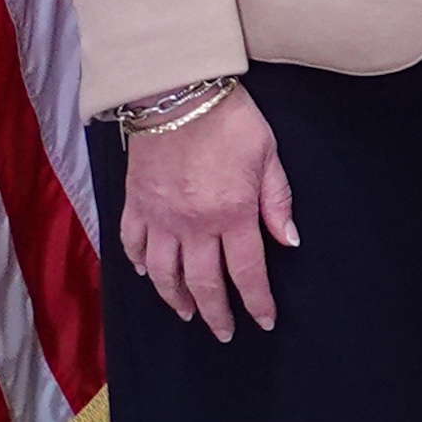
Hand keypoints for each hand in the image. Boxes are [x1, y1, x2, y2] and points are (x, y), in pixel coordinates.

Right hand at [121, 83, 296, 343]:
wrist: (177, 89)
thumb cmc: (230, 118)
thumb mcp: (268, 154)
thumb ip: (277, 200)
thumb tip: (288, 241)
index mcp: (232, 214)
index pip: (246, 273)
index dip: (256, 303)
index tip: (263, 322)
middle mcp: (194, 224)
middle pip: (203, 283)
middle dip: (216, 313)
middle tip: (222, 332)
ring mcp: (160, 216)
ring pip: (164, 273)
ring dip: (175, 298)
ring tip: (186, 312)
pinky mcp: (135, 203)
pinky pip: (132, 244)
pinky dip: (137, 263)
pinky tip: (146, 273)